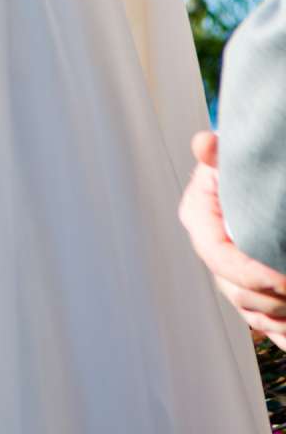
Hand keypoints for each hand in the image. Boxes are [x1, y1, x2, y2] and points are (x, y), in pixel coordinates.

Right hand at [179, 131, 285, 344]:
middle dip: (272, 299)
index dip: (249, 272)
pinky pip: (264, 324)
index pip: (218, 256)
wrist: (261, 184)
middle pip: (235, 291)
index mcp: (200, 219)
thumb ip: (221, 155)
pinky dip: (282, 335)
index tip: (281, 276)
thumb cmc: (247, 169)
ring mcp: (230, 276)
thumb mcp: (236, 160)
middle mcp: (212, 251)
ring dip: (279, 317)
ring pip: (252, 312)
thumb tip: (204, 142)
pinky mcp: (252, 293)